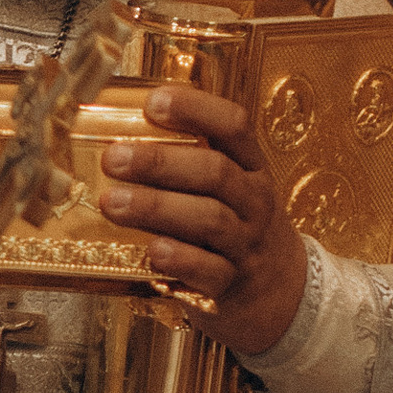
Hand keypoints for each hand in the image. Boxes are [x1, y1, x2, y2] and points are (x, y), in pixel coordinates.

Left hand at [96, 80, 307, 360]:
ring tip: (112, 203)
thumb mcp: (228, 187)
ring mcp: (246, 243)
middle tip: (113, 158)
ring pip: (210, 219)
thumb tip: (119, 132)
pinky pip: (209, 270)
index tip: (153, 102)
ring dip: (157, 208)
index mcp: (251, 166)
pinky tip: (151, 251)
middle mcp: (254, 200)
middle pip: (215, 172)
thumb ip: (187, 160)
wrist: (280, 291)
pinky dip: (179, 259)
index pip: (234, 126)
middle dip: (160, 163)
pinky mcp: (232, 284)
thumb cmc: (234, 226)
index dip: (196, 109)